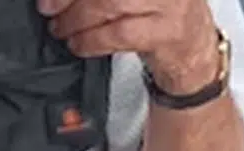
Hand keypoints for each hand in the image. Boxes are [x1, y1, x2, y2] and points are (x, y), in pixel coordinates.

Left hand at [39, 0, 219, 94]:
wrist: (195, 53)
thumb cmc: (159, 16)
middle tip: (49, 7)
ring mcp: (170, 3)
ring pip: (111, 4)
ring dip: (76, 19)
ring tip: (61, 29)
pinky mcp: (168, 32)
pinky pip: (119, 34)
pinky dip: (91, 40)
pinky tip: (79, 45)